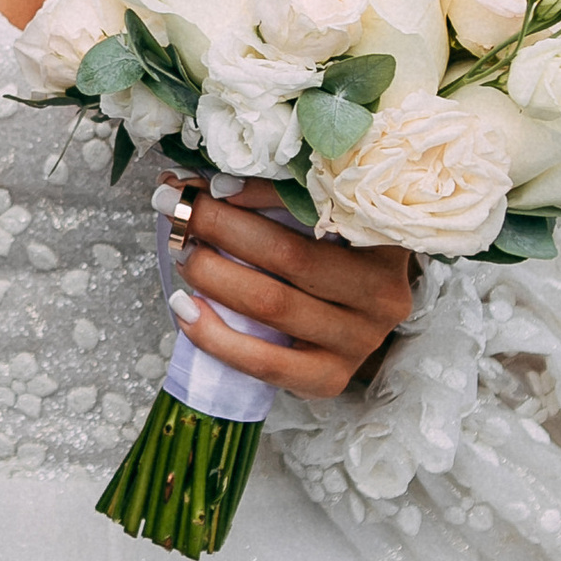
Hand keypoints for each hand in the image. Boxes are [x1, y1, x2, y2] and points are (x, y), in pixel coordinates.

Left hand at [173, 183, 412, 402]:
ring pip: (273, 304)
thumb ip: (267, 200)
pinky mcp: (332, 378)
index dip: (260, 192)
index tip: (211, 185)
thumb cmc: (323, 258)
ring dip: (213, 275)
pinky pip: (266, 362)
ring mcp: (360, 340)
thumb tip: (185, 182)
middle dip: (220, 227)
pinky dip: (216, 336)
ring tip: (182, 255)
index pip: (319, 206)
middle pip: (289, 255)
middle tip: (175, 209)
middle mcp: (383, 291)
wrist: (348, 325)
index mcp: (384, 238)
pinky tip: (185, 309)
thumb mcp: (312, 221)